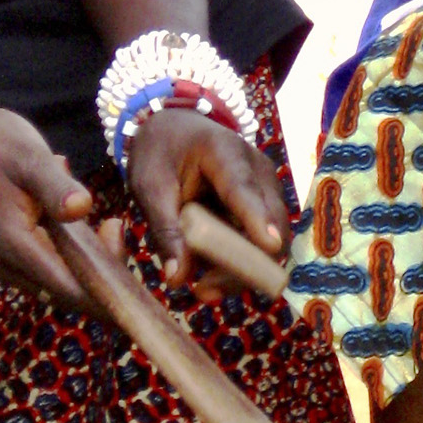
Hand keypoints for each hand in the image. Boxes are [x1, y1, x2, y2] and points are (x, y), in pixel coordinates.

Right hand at [0, 101, 120, 309]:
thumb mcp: (28, 155)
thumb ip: (56, 187)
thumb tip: (83, 209)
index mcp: (13, 245)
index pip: (70, 291)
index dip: (107, 297)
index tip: (138, 289)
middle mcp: (2, 265)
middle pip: (64, 290)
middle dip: (98, 269)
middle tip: (114, 226)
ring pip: (50, 280)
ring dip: (78, 259)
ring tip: (91, 215)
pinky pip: (35, 267)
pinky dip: (58, 252)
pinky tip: (60, 215)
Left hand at [125, 108, 290, 299]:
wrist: (175, 130)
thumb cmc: (160, 152)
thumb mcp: (149, 187)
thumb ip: (165, 231)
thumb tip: (177, 279)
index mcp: (224, 151)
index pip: (243, 189)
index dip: (257, 219)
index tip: (269, 246)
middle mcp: (257, 168)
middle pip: (269, 224)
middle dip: (245, 265)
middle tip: (204, 292)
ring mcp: (266, 187)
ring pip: (272, 240)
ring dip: (243, 269)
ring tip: (204, 289)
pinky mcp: (265, 205)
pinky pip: (263, 242)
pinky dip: (242, 262)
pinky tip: (213, 275)